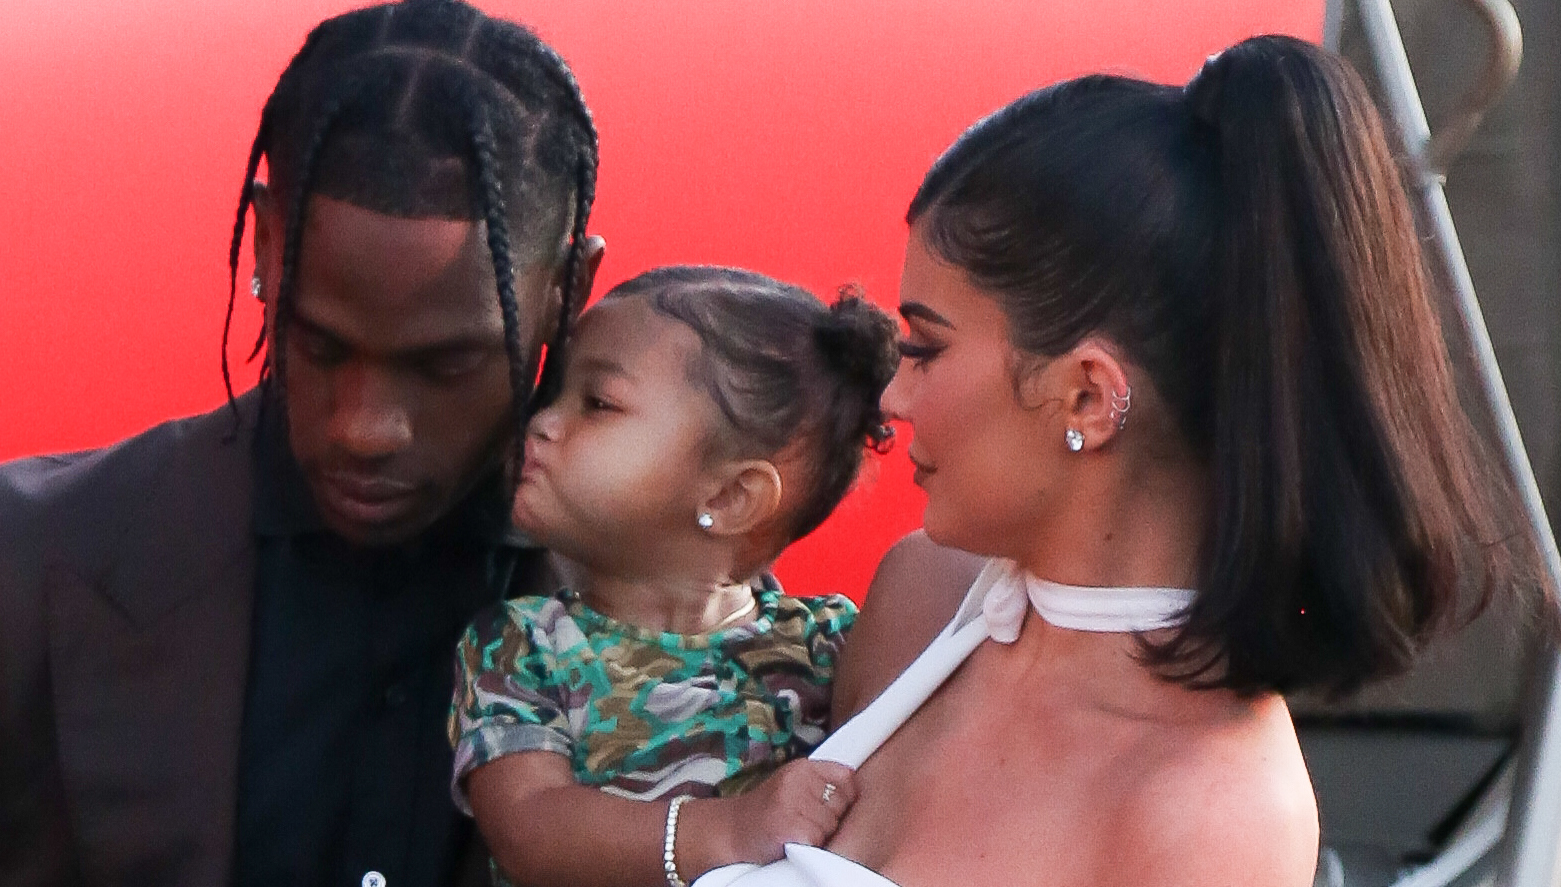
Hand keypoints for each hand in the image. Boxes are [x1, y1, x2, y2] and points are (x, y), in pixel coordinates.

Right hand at [681, 759, 858, 869]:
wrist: (731, 831)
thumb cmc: (767, 812)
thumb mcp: (792, 786)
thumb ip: (820, 784)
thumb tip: (856, 793)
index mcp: (802, 767)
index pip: (847, 777)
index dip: (847, 796)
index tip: (833, 807)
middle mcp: (797, 780)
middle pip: (842, 804)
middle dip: (831, 818)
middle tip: (806, 821)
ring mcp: (791, 802)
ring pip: (831, 824)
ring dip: (819, 835)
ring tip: (797, 831)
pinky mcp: (788, 826)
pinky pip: (817, 839)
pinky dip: (809, 846)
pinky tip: (792, 840)